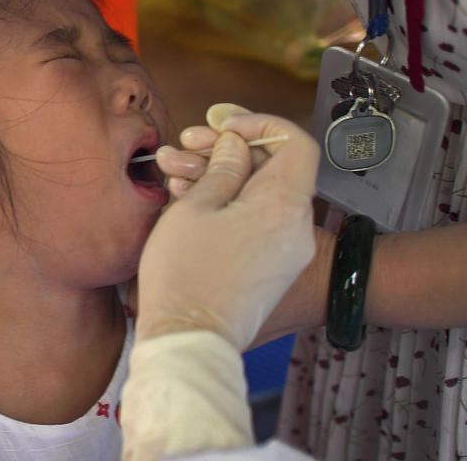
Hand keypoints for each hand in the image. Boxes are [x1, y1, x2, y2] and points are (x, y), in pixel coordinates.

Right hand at [136, 109, 319, 350]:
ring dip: (218, 177)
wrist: (189, 341)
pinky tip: (187, 200)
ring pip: (257, 195)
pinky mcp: (270, 268)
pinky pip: (255, 221)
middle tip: (183, 146)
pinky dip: (226, 205)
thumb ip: (223, 167)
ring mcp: (285, 250)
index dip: (259, 125)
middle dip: (225, 151)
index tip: (223, 127)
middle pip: (271, 168)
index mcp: (283, 205)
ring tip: (171, 173)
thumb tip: (237, 145)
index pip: (295, 143)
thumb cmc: (187, 276)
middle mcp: (294, 227)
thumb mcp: (196, 207)